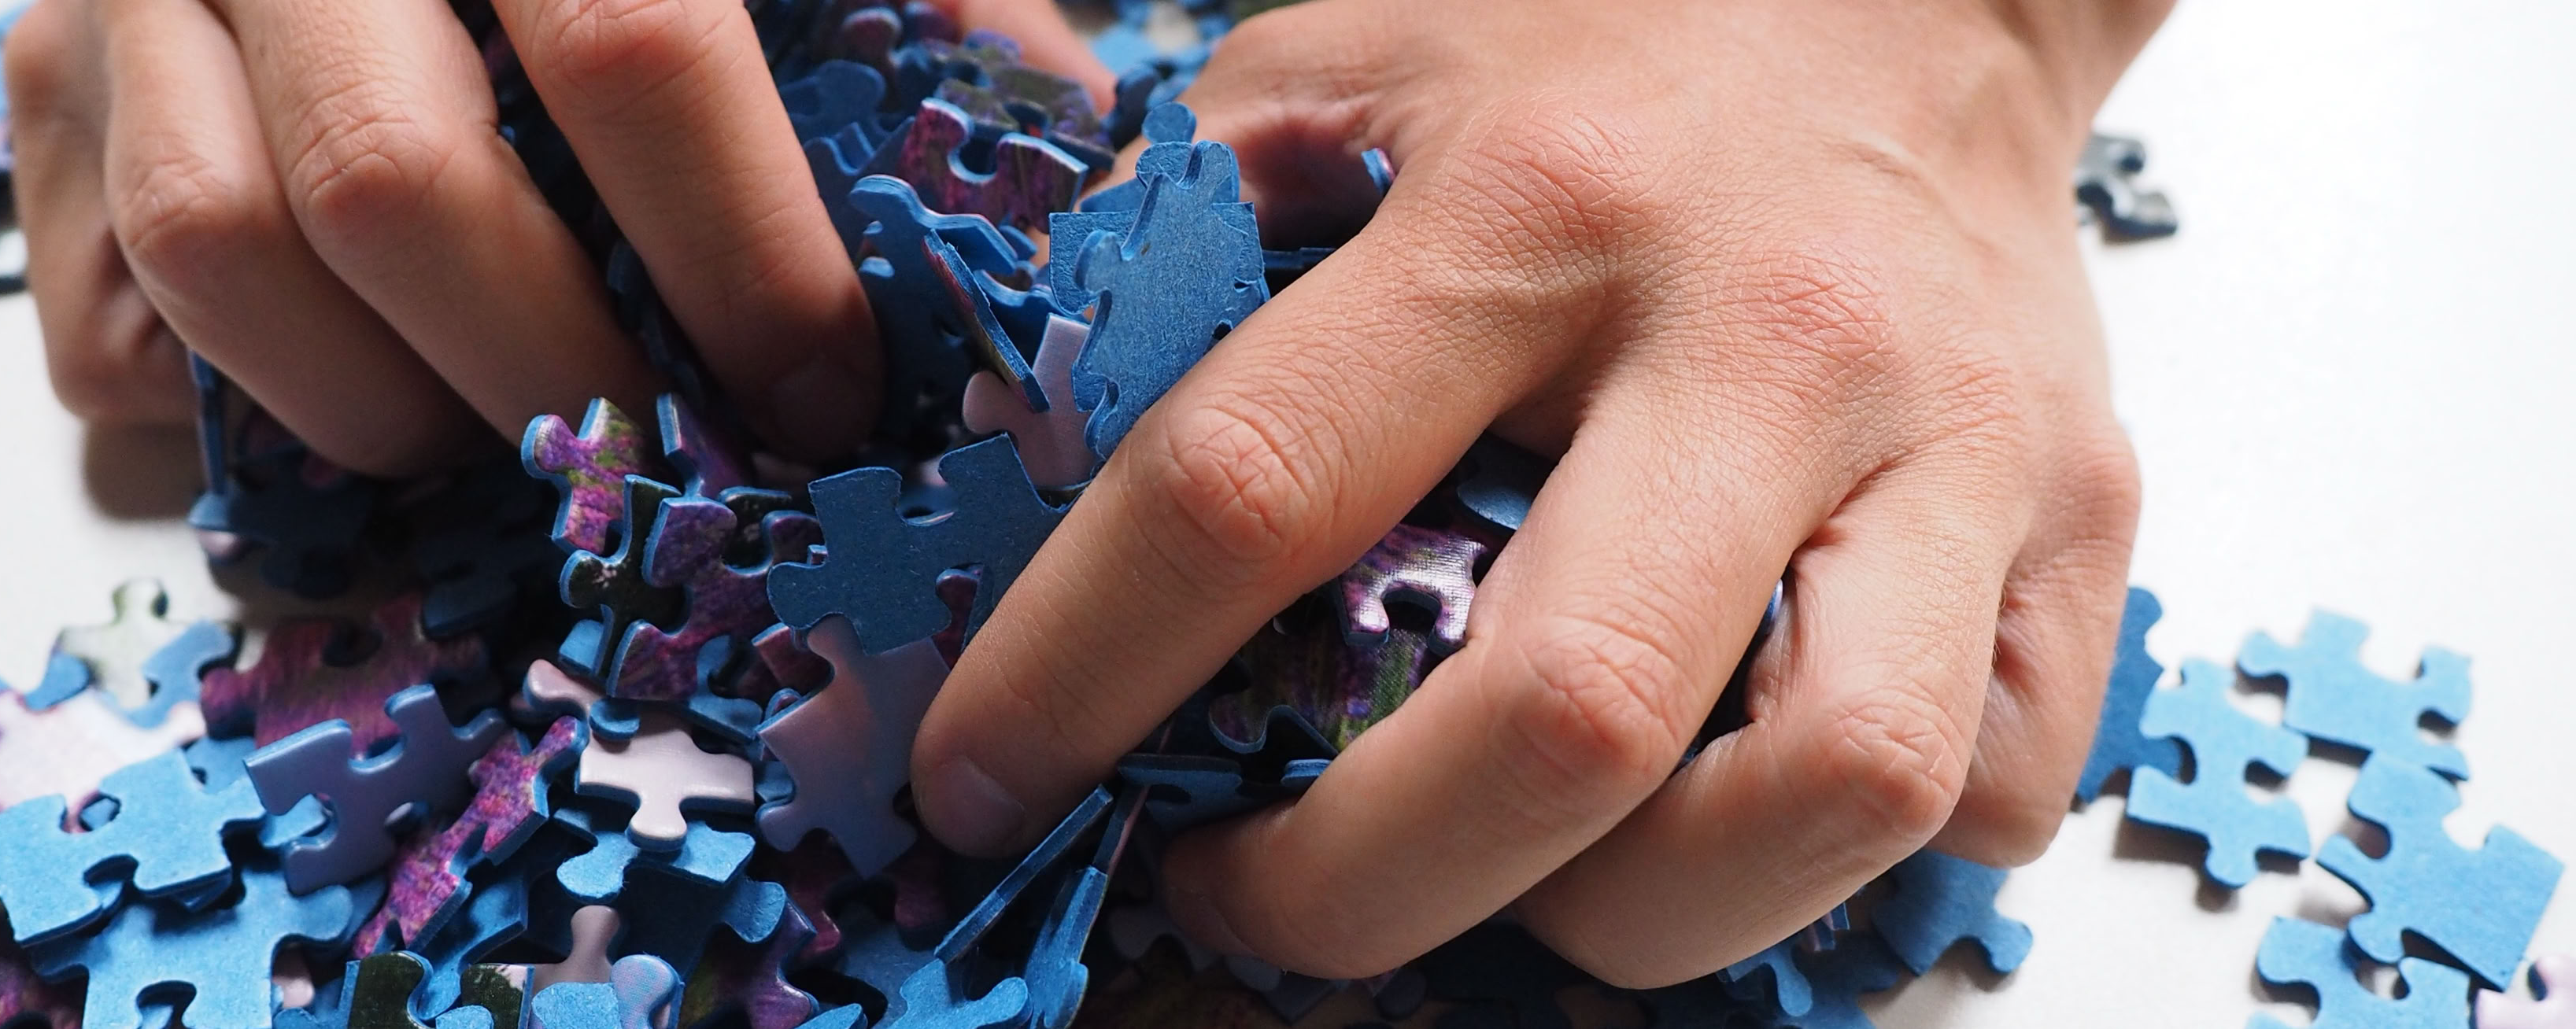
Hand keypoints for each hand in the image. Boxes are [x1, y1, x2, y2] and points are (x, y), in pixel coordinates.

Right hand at [3, 0, 1104, 472]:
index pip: (634, 52)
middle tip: (665, 464)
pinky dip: (227, 400)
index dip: (741, 259)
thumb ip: (916, 1)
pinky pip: (94, 305)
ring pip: (214, 249)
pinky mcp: (28, 70)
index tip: (822, 394)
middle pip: (391, 185)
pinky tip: (358, 390)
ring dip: (384, 413)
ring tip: (509, 443)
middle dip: (558, 378)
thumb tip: (1057, 172)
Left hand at [912, 0, 2160, 983]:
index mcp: (1534, 204)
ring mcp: (1958, 445)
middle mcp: (1763, 337)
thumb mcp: (1347, 71)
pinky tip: (1716, 805)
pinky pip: (1990, 790)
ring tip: (1509, 880)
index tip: (985, 782)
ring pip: (1834, 792)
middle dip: (1356, 883)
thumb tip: (1014, 469)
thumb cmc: (1602, 52)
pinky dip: (1836, 864)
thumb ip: (1175, 249)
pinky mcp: (2088, 526)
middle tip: (1244, 894)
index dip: (1083, 672)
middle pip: (1568, 710)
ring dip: (1624, 913)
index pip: (1259, 483)